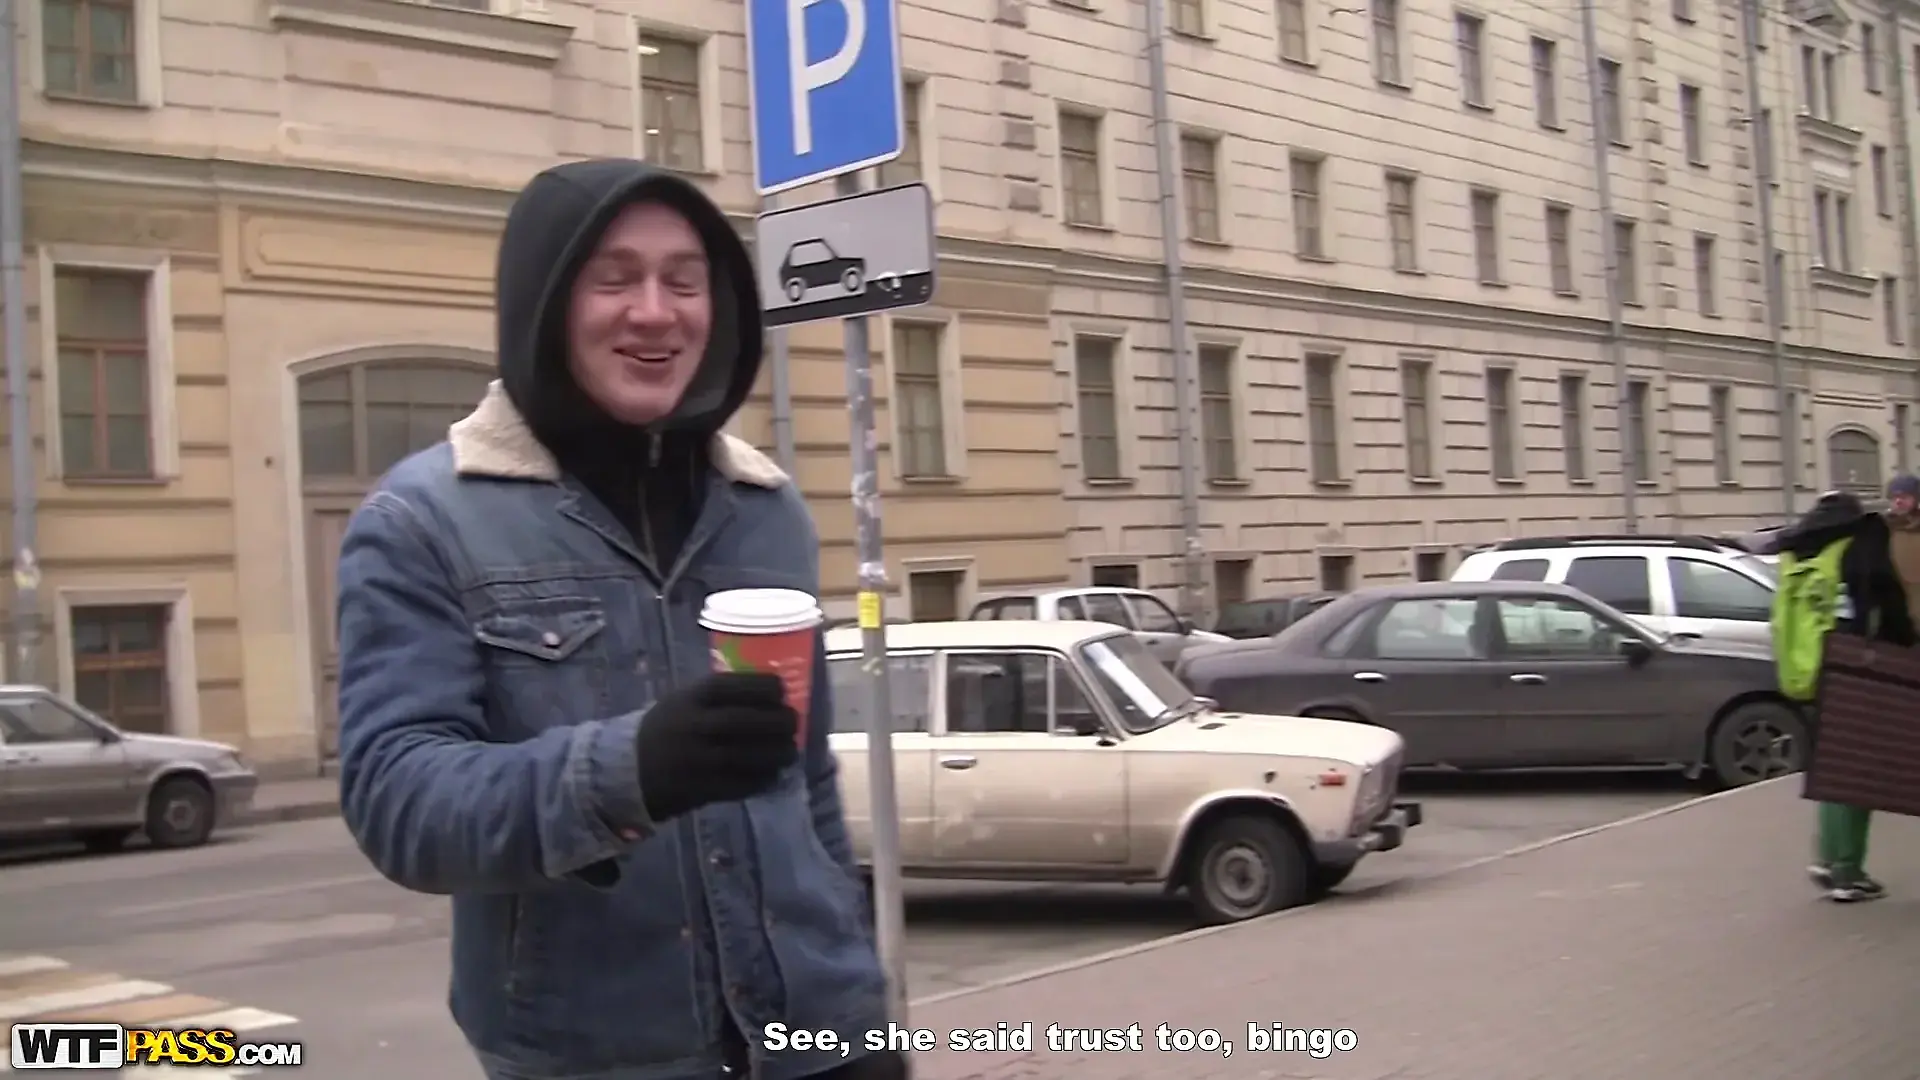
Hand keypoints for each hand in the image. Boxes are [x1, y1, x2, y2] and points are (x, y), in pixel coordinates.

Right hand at [636, 672, 798, 821]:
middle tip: (793, 724)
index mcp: (689, 698)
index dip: (762, 687)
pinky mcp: (699, 789)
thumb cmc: (667, 728)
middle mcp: (693, 726)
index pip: (732, 686)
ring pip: (745, 755)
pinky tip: (772, 775)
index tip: (781, 691)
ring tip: (789, 751)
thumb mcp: (684, 701)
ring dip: (775, 753)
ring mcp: (696, 760)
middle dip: (777, 722)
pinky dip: (760, 780)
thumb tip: (771, 694)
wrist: (628, 769)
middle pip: (744, 721)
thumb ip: (719, 696)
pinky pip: (738, 785)